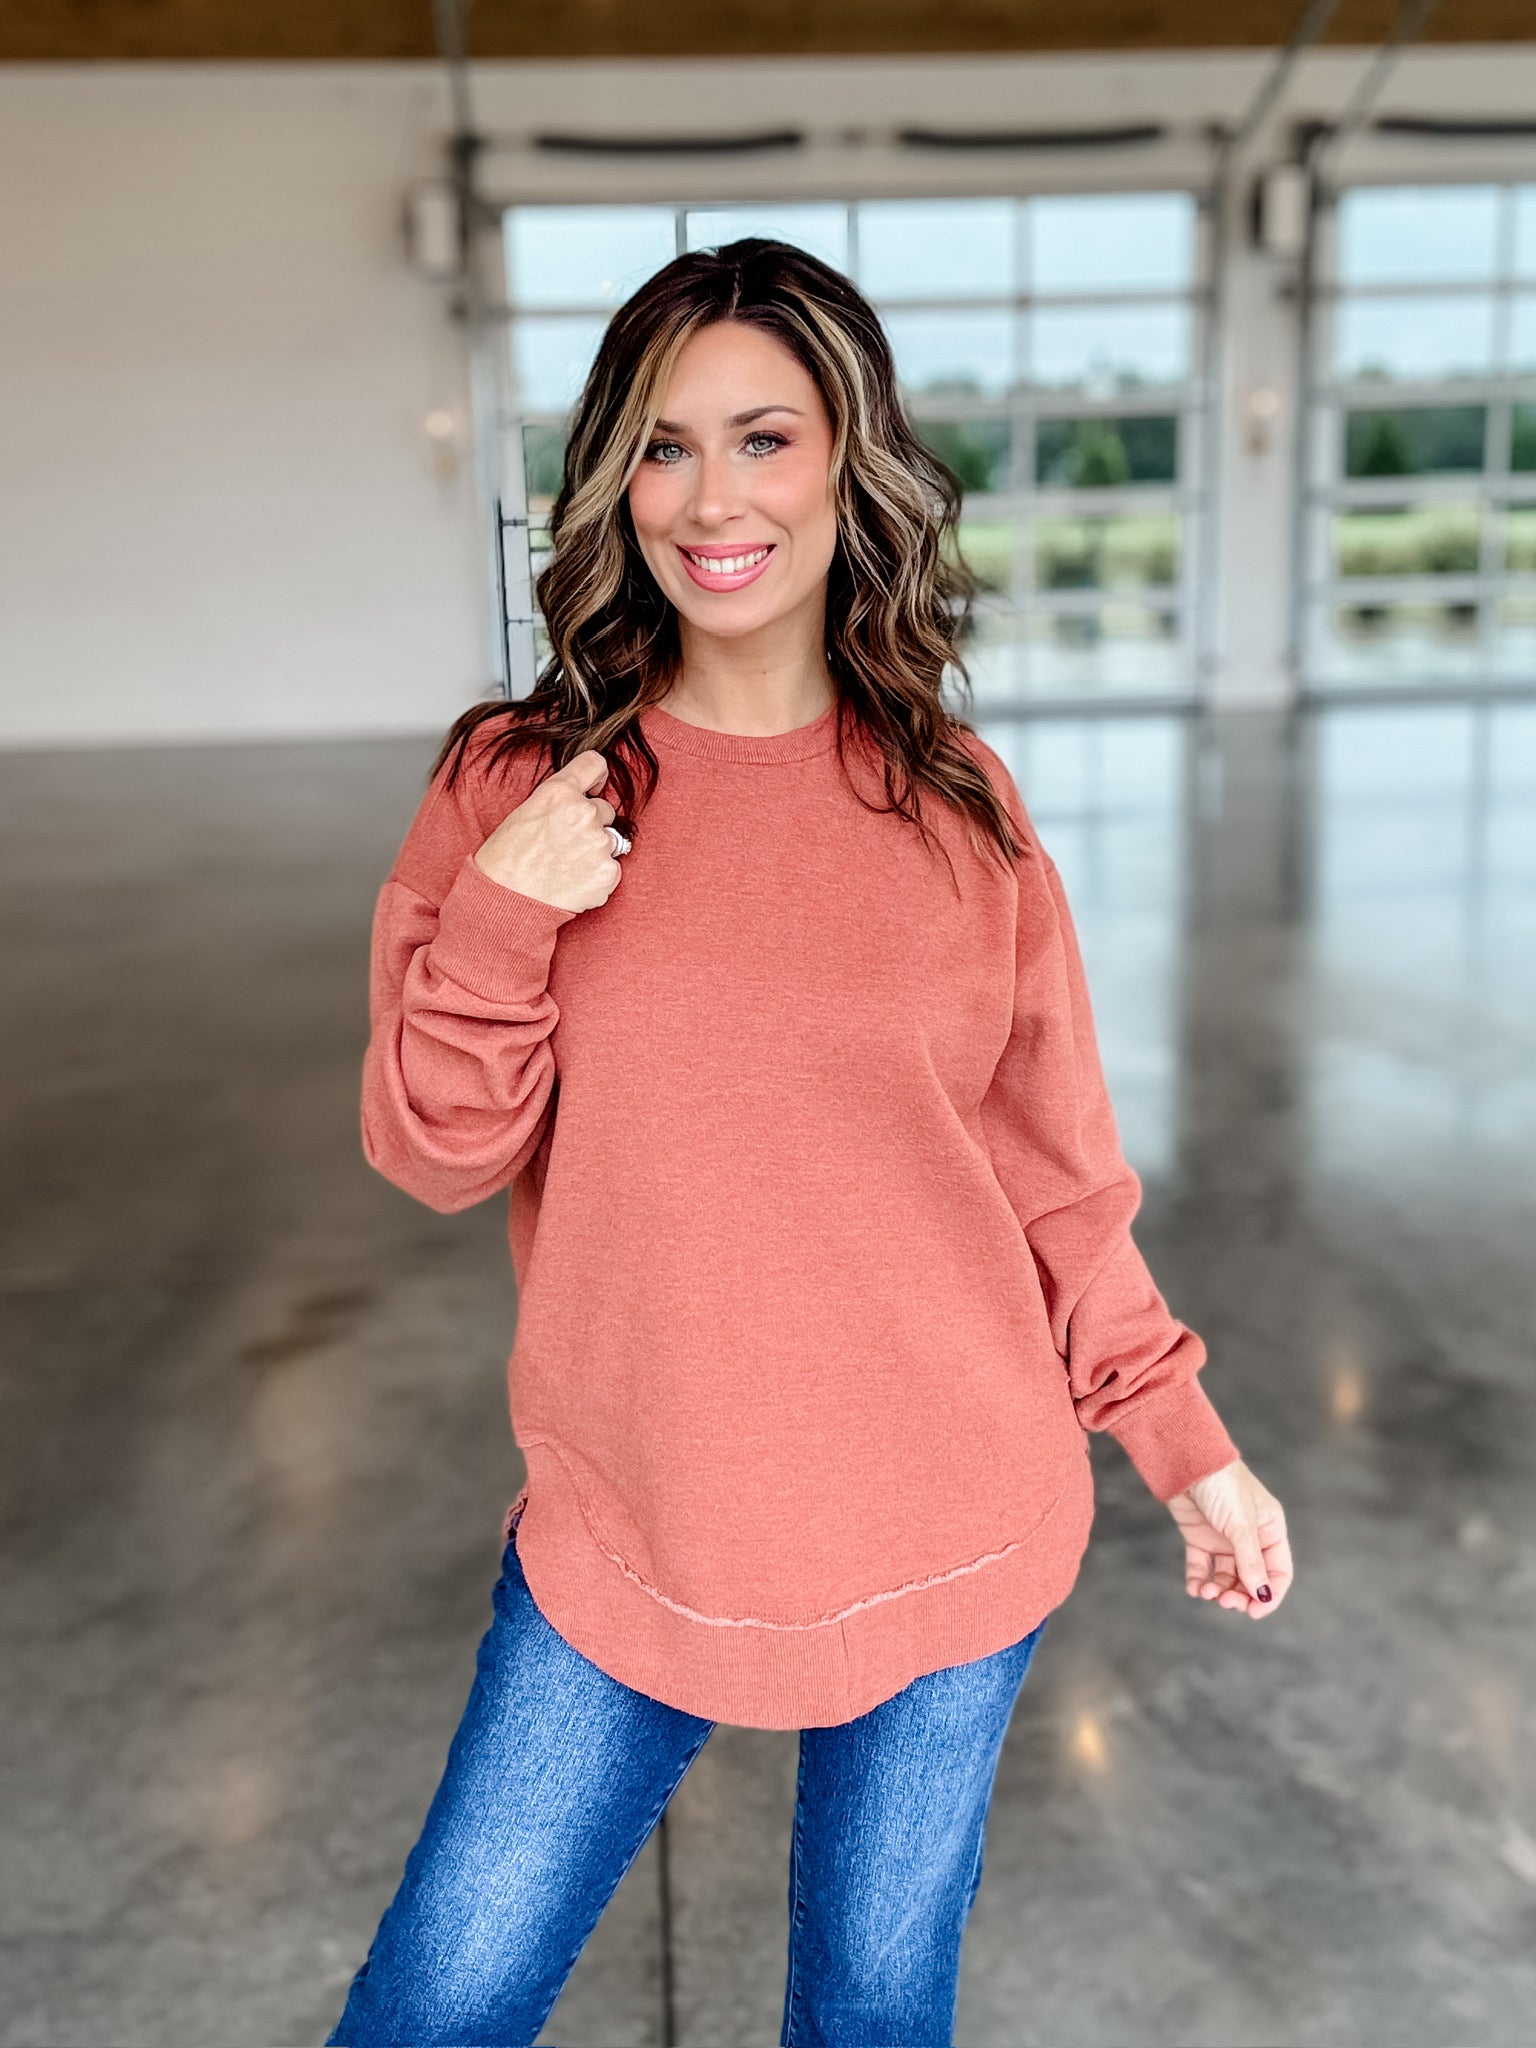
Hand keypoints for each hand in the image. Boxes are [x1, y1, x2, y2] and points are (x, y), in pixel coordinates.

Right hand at [473, 750, 623, 914]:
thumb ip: (559, 802)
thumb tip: (583, 803)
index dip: (597, 776)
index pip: (594, 764)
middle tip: (564, 845)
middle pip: (604, 810)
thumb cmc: (505, 859)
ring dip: (594, 851)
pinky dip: (596, 877)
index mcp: (559, 792)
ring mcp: (599, 843)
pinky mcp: (608, 872)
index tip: (595, 786)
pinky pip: (611, 869)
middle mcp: (583, 812)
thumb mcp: (525, 812)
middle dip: (591, 824)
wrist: (505, 900)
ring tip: (565, 868)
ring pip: (609, 841)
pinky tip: (572, 883)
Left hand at [1164, 1457, 1292, 1619]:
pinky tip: (1195, 1589)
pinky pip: (1203, 1567)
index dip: (1269, 1595)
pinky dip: (1199, 1581)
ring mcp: (1224, 1538)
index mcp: (1270, 1530)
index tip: (1254, 1612)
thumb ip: (1251, 1561)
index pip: (1278, 1572)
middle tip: (1225, 1602)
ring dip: (1219, 1590)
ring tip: (1207, 1593)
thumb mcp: (1241, 1524)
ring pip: (1227, 1577)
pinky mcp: (1200, 1537)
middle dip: (1240, 1595)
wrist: (1185, 1460)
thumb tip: (1263, 1596)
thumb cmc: (1222, 1484)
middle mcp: (1250, 1537)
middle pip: (1251, 1579)